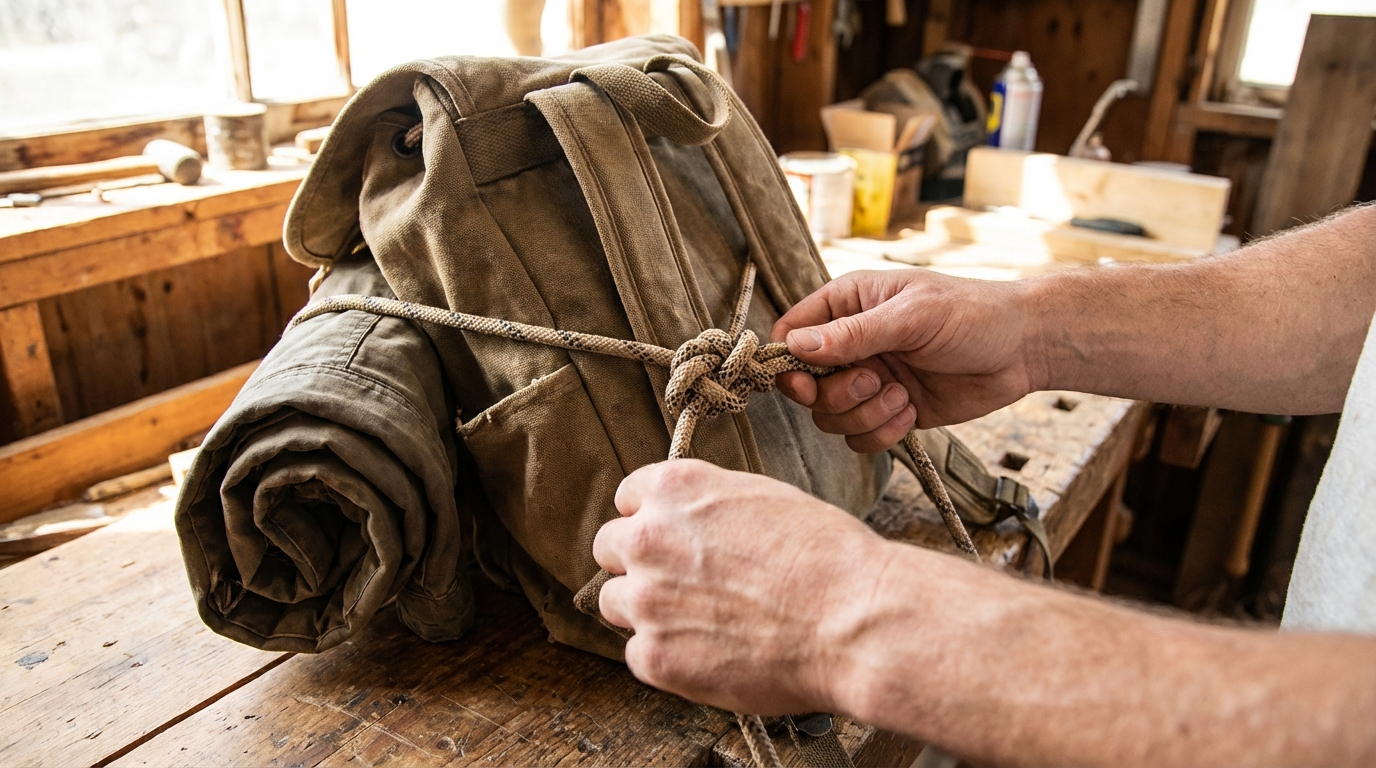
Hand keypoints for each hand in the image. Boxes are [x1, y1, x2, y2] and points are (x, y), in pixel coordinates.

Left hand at [593, 459, 890, 715]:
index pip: (628, 498)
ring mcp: (646, 599)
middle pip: (609, 548)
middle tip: (680, 585)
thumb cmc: (827, 557)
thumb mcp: (763, 499)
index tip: (668, 539)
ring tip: (699, 624)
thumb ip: (710, 509)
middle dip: (639, 564)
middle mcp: (648, 537)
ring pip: (615, 603)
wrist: (853, 618)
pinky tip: (711, 654)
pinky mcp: (654, 656)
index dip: (652, 520)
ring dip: (647, 613)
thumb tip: (694, 528)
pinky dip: (668, 658)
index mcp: (676, 489)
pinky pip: (638, 655)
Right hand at [772, 268, 1042, 450]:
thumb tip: (796, 347)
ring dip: (864, 415)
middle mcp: (851, 344)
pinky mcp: (889, 411)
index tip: (804, 382)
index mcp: (847, 305)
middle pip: (805, 386)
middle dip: (836, 394)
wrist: (1022, 349)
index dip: (787, 363)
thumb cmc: (971, 314)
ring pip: (830, 417)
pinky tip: (911, 413)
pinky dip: (881, 433)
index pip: (791, 334)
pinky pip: (860, 437)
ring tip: (901, 396)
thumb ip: (853, 334)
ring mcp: (869, 380)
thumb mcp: (912, 317)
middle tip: (873, 381)